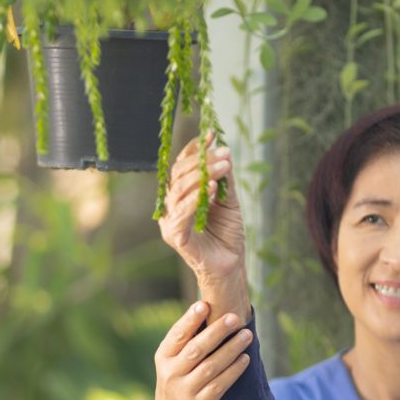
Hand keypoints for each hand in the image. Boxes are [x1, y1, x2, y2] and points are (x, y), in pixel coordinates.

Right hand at [154, 301, 252, 399]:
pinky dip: (233, 371)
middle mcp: (171, 373)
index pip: (177, 335)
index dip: (190, 319)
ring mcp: (184, 391)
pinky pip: (219, 386)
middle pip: (196, 349)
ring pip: (210, 366)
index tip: (205, 304)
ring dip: (231, 349)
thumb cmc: (178, 382)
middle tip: (235, 318)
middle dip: (217, 331)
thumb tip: (211, 307)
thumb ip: (187, 341)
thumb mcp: (172, 363)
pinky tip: (245, 359)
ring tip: (247, 335)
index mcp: (164, 357)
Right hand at [158, 133, 245, 280]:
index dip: (195, 149)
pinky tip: (212, 188)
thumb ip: (224, 180)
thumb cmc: (227, 234)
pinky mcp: (174, 236)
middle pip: (179, 175)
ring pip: (180, 190)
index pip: (182, 166)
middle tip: (223, 152)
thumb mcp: (229, 201)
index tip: (212, 135)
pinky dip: (197, 198)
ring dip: (202, 175)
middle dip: (202, 160)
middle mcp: (171, 205)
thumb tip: (224, 151)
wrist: (230, 265)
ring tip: (223, 166)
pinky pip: (182, 212)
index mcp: (180, 195)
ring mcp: (170, 220)